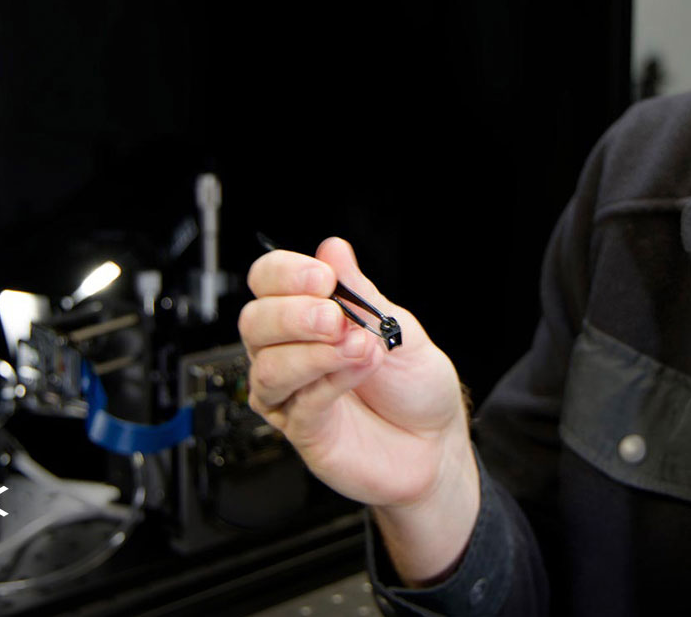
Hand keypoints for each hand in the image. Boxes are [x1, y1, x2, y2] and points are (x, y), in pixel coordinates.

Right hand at [240, 238, 478, 580]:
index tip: (323, 277)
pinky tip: (359, 370)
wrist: (435, 441)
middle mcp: (290, 352)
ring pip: (268, 367)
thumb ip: (359, 292)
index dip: (286, 274)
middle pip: (255, 323)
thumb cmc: (414, 385)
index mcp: (307, 316)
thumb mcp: (395, 325)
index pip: (268, 282)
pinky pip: (299, 403)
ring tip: (359, 347)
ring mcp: (292, 393)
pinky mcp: (303, 430)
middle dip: (294, 315)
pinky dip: (330, 381)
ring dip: (315, 352)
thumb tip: (332, 249)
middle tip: (337, 319)